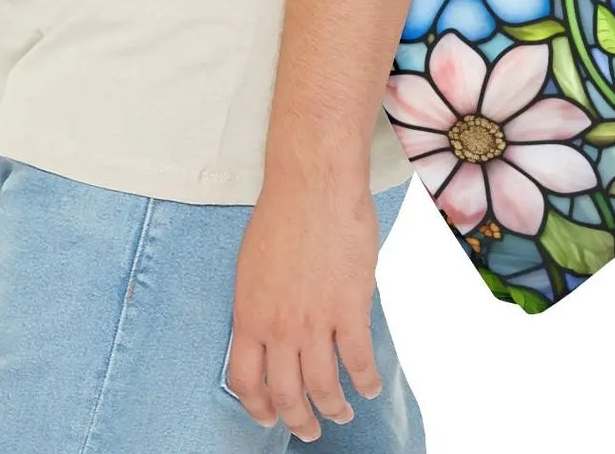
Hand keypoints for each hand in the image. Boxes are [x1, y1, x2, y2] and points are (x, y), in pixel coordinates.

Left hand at [225, 173, 384, 443]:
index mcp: (248, 315)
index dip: (258, 408)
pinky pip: (359, 362)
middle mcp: (278, 327)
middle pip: (287, 395)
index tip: (270, 416)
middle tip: (310, 429)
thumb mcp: (252, 267)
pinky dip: (366, 382)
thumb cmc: (282, 215)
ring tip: (341, 412)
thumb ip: (260, 306)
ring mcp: (315, 322)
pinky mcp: (349, 310)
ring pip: (324, 388)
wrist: (313, 185)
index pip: (245, 382)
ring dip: (334, 408)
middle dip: (299, 421)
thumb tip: (269, 335)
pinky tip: (369, 386)